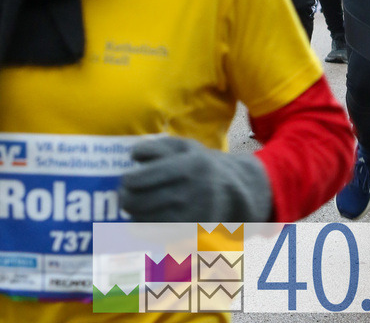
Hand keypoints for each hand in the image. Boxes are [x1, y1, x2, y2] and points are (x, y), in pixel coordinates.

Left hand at [119, 136, 271, 221]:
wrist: (232, 192)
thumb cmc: (201, 166)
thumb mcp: (186, 147)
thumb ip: (158, 146)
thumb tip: (133, 155)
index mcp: (189, 166)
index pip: (144, 178)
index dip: (129, 180)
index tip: (126, 178)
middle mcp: (189, 192)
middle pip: (139, 201)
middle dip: (126, 198)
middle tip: (124, 194)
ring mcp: (189, 216)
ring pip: (143, 220)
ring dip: (133, 213)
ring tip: (133, 206)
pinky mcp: (187, 234)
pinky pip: (155, 235)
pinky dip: (144, 228)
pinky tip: (143, 219)